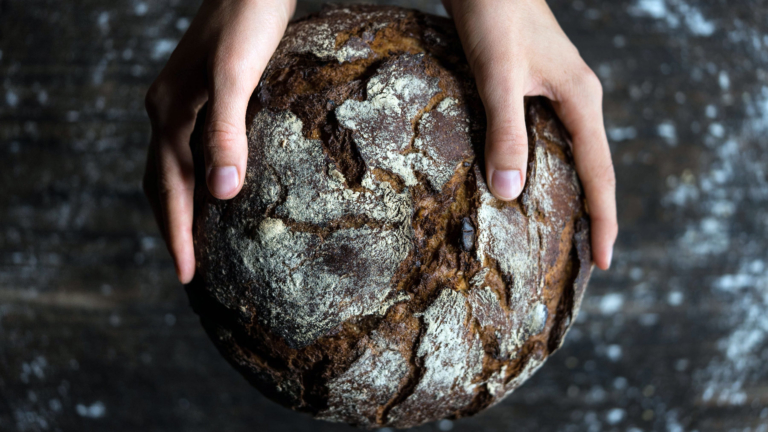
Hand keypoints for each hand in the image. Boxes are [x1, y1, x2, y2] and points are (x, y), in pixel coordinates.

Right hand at [143, 0, 295, 282]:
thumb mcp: (236, 74)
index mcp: (170, 113)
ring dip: (182, 207)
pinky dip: (198, 179)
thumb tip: (221, 193)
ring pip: (174, 168)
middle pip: (162, 183)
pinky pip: (191, 150)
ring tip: (197, 242)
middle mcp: (168, 111)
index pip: (169, 189)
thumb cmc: (248, 19)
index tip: (187, 276)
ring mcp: (183, 103)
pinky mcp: (204, 96)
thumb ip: (225, 129)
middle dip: (173, 229)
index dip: (177, 235)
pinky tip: (219, 187)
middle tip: (189, 272)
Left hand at [442, 0, 617, 268]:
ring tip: (559, 233)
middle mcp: (576, 100)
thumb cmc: (495, 14)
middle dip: (591, 215)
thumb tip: (509, 192)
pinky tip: (524, 183)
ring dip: (568, 193)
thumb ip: (505, 131)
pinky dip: (541, 168)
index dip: (604, 221)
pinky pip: (546, 139)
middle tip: (584, 260)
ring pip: (569, 155)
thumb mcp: (498, 76)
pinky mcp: (534, 88)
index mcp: (580, 100)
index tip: (605, 263)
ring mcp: (556, 94)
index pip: (600, 174)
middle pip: (592, 169)